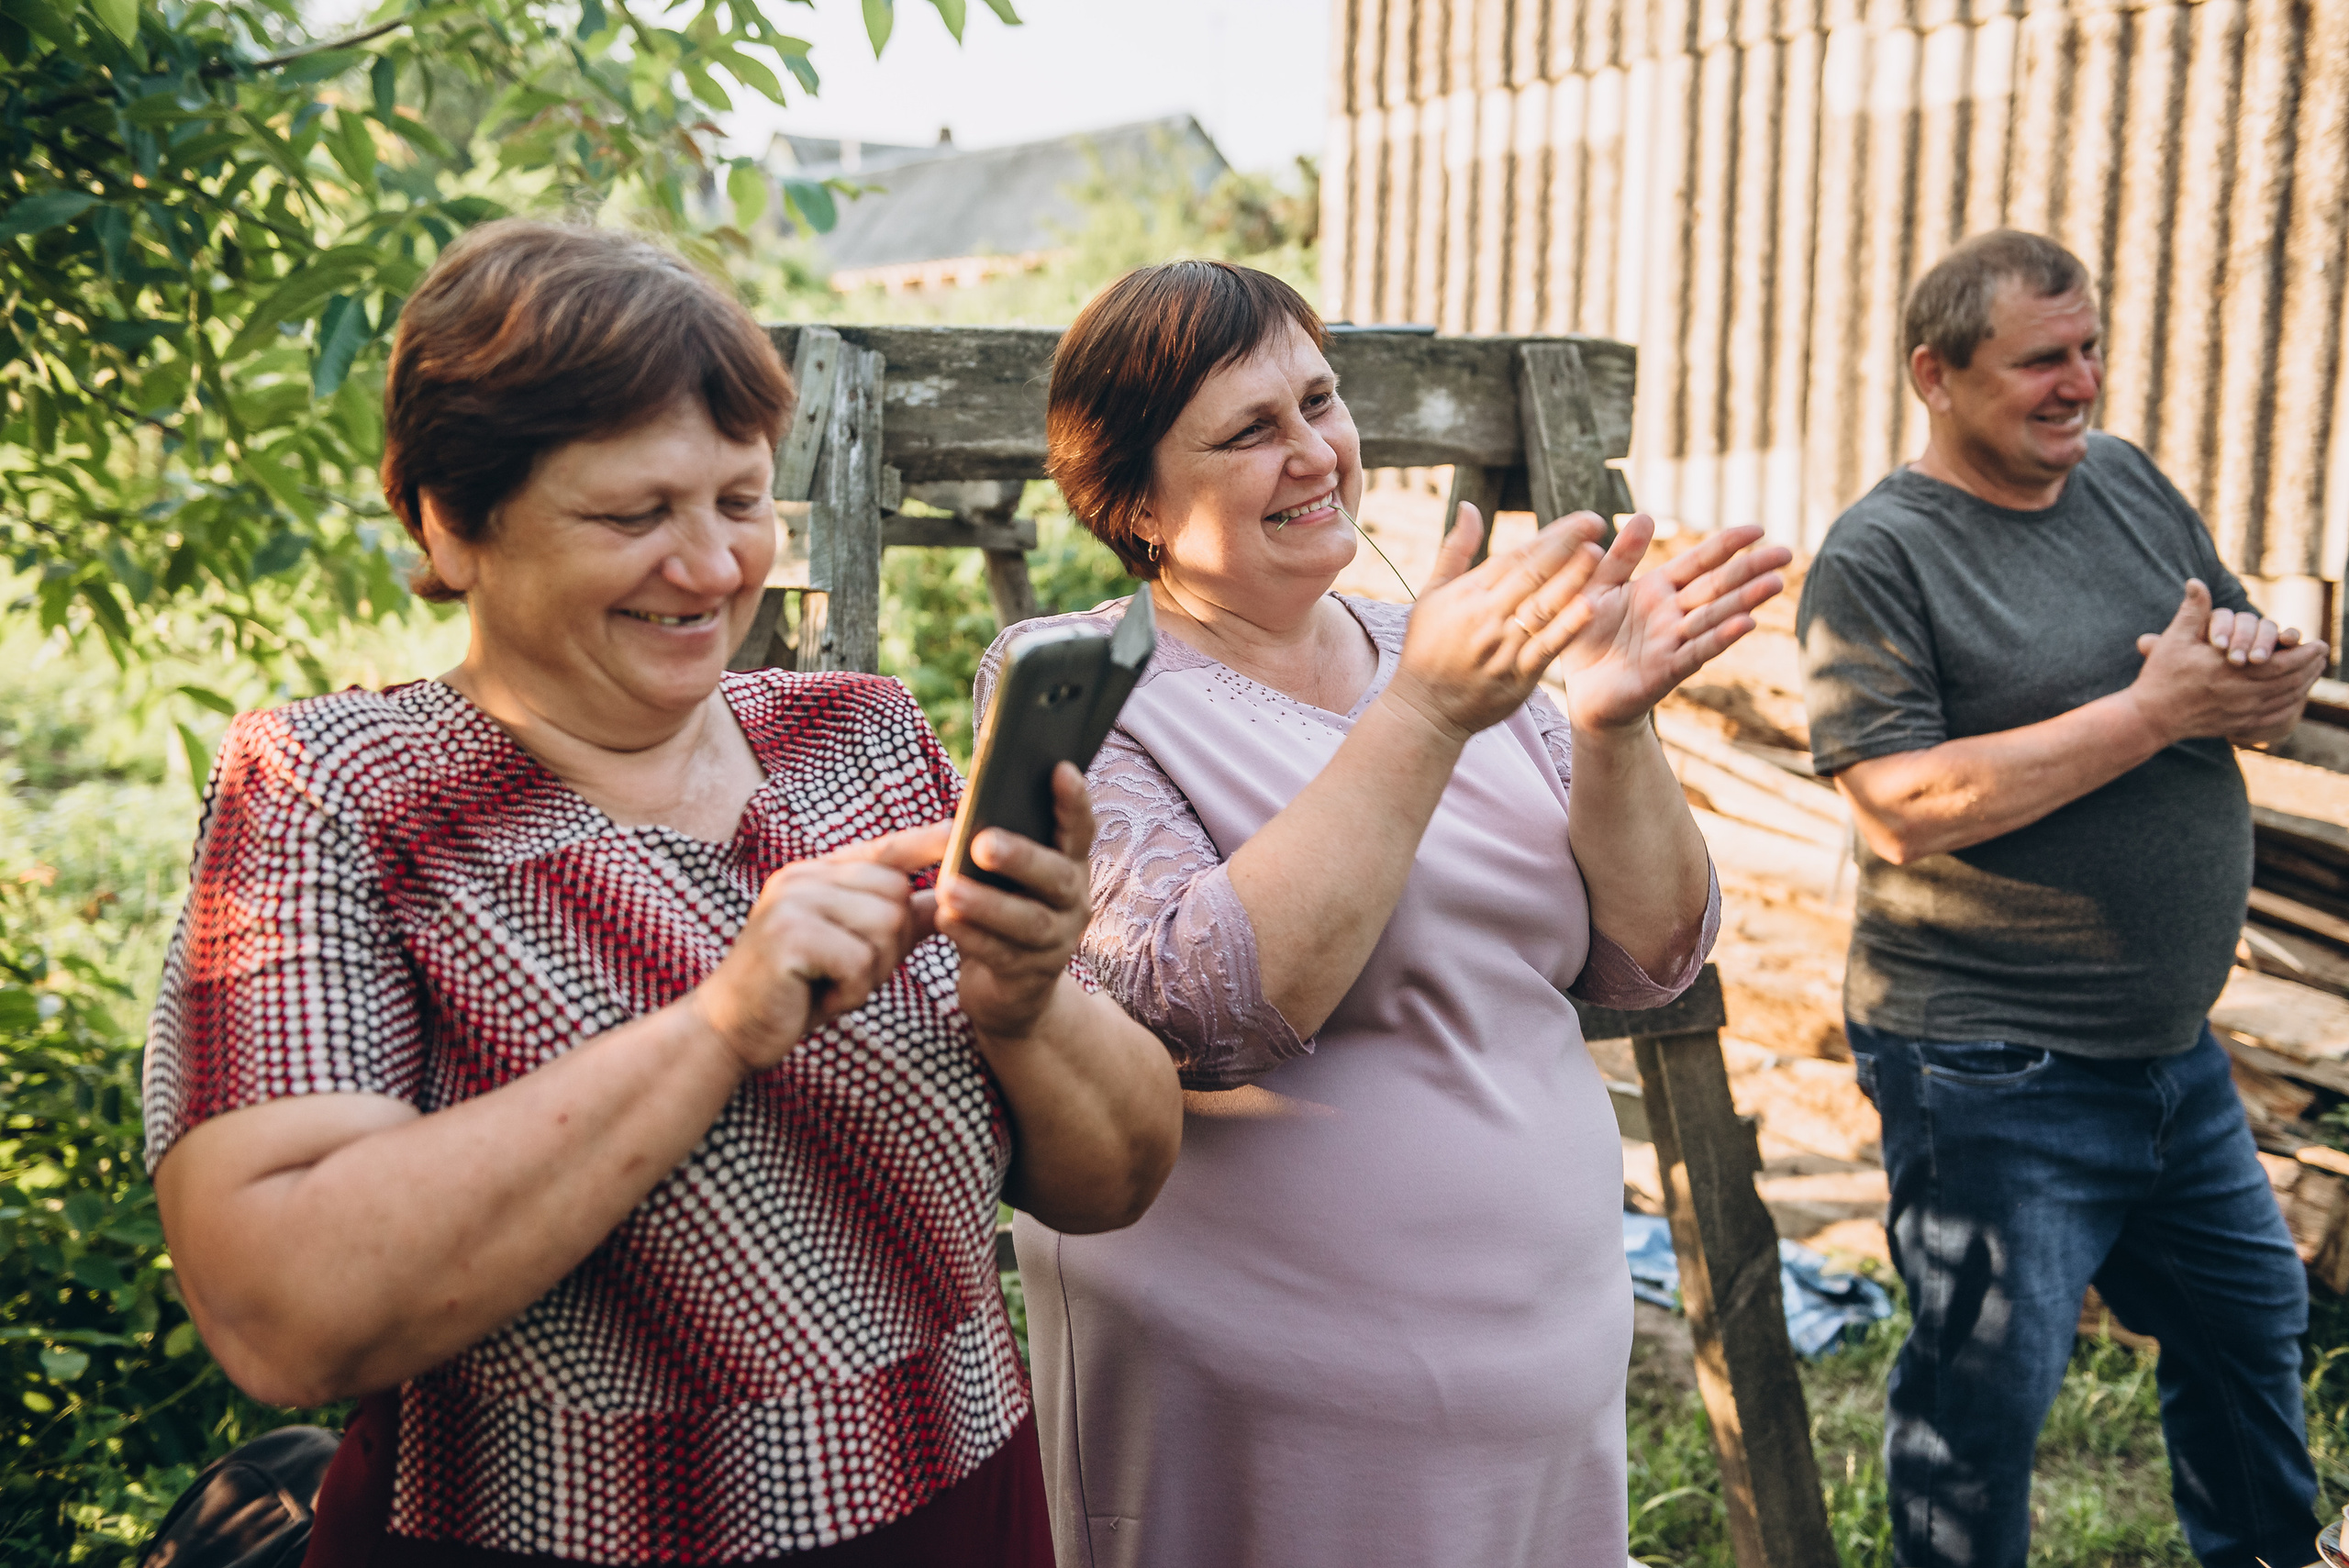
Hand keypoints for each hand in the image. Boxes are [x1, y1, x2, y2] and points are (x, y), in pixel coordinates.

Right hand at [691, 825, 943, 1072]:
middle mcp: (803, 876)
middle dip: (889, 948)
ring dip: (870, 973)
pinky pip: (859, 961)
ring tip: (830, 985)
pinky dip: (851, 992)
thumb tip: (949, 898)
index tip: (958, 828)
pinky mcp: (788, 935)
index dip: (924, 841)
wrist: (731, 1030)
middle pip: (897, 896)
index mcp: (817, 874)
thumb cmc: (798, 990)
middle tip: (846, 974)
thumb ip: (897, 922)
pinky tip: (819, 998)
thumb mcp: (855, 950)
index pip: (883, 848)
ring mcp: (792, 901)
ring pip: (885, 927)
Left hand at [938, 763, 1096, 1043]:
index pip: (1080, 829)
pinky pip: (1002, 955)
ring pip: (1029, 921)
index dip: (1074, 800)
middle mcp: (1074, 902)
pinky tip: (945, 921)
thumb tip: (969, 803)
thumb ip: (997, 841)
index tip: (1059, 767)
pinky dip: (971, 937)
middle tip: (982, 843)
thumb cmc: (1001, 911)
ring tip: (948, 888)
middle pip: (1056, 877)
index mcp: (1069, 866)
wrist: (1010, 992)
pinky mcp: (1032, 978)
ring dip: (987, 903)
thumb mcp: (1006, 877)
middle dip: (1021, 857)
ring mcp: (1057, 943)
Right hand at [1382, 504, 1612, 741]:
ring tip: (1599, 555)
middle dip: (1567, 547)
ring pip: (1543, 607)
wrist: (1423, 710)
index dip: (1552, 536)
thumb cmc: (1426, 648)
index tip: (1581, 519)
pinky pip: (1546, 648)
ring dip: (1571, 580)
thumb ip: (1455, 550)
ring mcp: (1502, 648)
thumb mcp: (1431, 595)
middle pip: (1532, 575)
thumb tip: (1469, 506)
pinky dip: (1568, 626)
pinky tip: (1591, 606)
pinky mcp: (1516, 678)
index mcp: (1468, 594)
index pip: (1516, 557)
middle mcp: (1486, 617)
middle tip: (1597, 522)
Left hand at [1552, 516, 1789, 732]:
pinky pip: (1696, 652)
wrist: (1581, 690)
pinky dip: (1720, 638)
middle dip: (1751, 569)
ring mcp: (1673, 642)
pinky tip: (1746, 624)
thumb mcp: (1597, 588)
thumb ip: (1620, 556)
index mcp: (1658, 588)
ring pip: (1715, 617)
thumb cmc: (1588, 636)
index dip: (1727, 546)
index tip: (1758, 529)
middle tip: (1787, 554)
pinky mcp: (1666, 671)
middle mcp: (1673, 613)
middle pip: (1718, 586)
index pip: (1699, 562)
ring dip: (1745, 600)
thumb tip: (1644, 515)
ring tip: (1775, 582)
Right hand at [2129, 580, 2328, 743]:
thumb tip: (2196, 582)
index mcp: (2229, 670)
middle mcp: (2241, 694)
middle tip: (2321, 655)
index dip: (2304, 653)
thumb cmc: (2161, 676)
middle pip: (2290, 680)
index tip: (2318, 644)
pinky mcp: (2239, 725)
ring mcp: (2242, 713)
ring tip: (2313, 671)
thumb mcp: (2174, 639)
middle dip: (2310, 666)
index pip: (2281, 662)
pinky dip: (2292, 706)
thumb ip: (2192, 611)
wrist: (2150, 717)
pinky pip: (2276, 717)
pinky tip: (2295, 696)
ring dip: (2305, 684)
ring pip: (2286, 698)